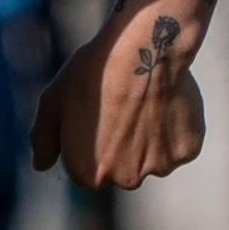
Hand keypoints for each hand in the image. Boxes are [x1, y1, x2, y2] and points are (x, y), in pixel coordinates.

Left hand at [30, 0, 212, 188]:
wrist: (142, 48)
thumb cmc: (93, 73)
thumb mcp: (52, 103)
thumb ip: (43, 140)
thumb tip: (40, 165)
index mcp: (88, 174)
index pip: (90, 170)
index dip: (93, 140)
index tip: (99, 114)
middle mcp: (124, 180)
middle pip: (124, 168)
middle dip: (124, 145)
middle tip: (124, 108)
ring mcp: (159, 168)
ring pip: (154, 157)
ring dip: (152, 138)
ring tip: (147, 102)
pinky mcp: (188, 150)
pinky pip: (181, 144)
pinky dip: (177, 128)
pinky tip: (167, 102)